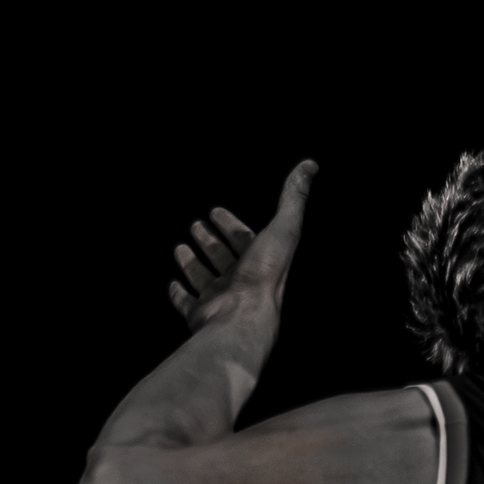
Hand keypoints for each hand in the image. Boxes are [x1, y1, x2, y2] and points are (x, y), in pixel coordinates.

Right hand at [168, 158, 318, 330]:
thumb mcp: (282, 228)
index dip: (231, 224)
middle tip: (196, 226)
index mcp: (262, 262)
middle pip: (224, 257)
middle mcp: (242, 281)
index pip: (246, 238)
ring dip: (193, 263)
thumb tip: (309, 166)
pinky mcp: (201, 315)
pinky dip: (179, 294)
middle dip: (211, 241)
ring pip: (204, 278)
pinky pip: (187, 304)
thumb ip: (292, 197)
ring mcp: (220, 300)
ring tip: (180, 247)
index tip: (215, 210)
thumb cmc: (264, 275)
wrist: (242, 317)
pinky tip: (173, 283)